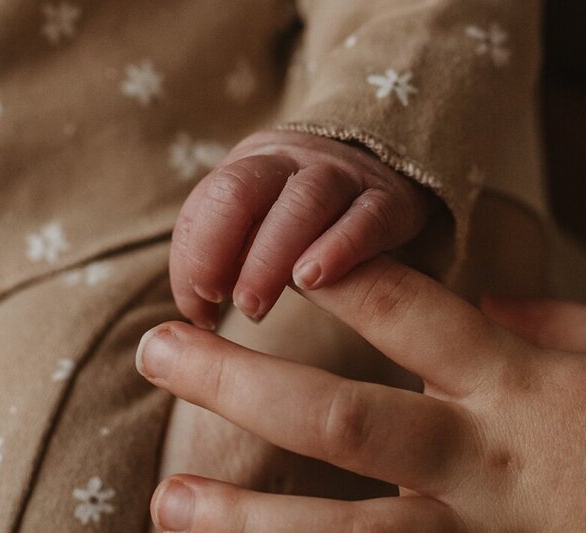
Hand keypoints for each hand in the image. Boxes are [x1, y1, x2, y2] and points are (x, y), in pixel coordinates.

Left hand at [136, 257, 585, 532]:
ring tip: (172, 508)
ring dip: (251, 527)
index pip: (406, 310)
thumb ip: (536, 326)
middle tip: (159, 357)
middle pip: (341, 424)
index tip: (262, 264)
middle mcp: (493, 465)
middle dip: (237, 387)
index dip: (328, 278)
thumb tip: (465, 307)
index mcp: (522, 382)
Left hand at [169, 130, 437, 328]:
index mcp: (250, 165)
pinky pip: (364, 219)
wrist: (386, 167)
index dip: (196, 256)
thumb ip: (225, 260)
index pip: (208, 202)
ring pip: (301, 203)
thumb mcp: (260, 222)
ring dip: (270, 257)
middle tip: (223, 306)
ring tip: (255, 307)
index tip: (200, 306)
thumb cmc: (305, 216)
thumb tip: (197, 317)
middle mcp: (291, 162)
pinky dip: (337, 248)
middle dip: (221, 252)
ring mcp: (342, 177)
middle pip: (241, 192)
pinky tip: (315, 280)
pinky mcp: (389, 202)